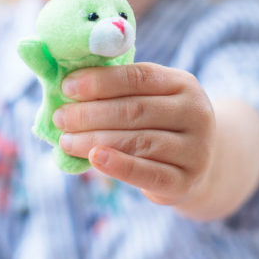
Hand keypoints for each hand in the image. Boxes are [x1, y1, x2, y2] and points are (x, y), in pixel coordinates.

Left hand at [52, 62, 215, 206]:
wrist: (199, 166)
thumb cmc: (160, 125)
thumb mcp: (152, 100)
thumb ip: (118, 93)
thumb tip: (67, 88)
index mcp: (183, 84)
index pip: (139, 77)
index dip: (100, 81)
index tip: (67, 86)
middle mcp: (195, 114)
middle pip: (135, 111)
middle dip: (91, 113)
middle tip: (60, 117)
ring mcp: (195, 150)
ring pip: (138, 142)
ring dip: (95, 140)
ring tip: (66, 140)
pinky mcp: (185, 181)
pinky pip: (147, 173)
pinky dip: (118, 166)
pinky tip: (94, 159)